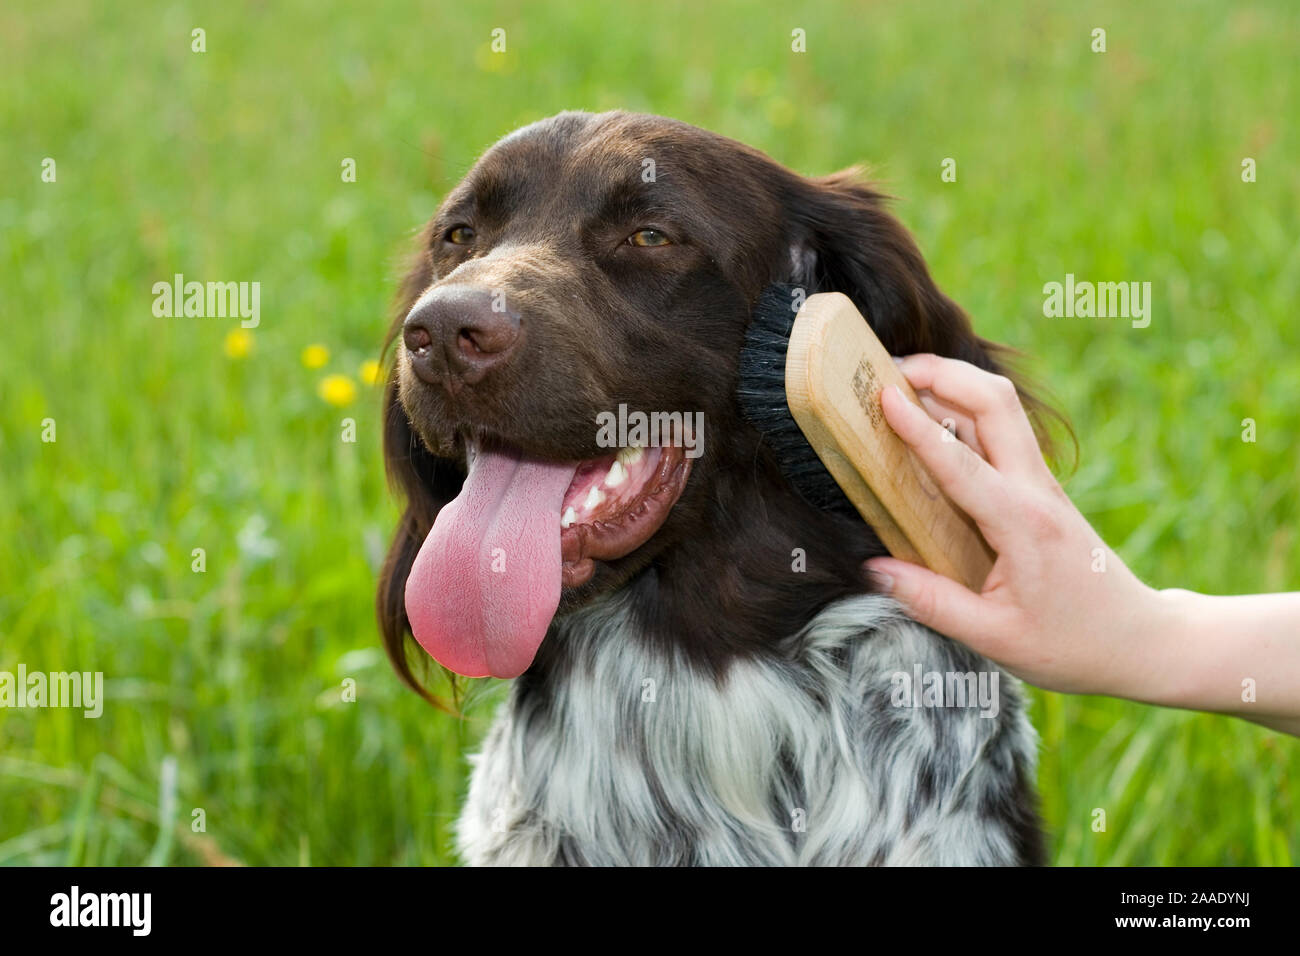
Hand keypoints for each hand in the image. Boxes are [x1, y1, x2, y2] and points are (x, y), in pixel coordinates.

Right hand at [865, 354, 1166, 697]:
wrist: (1139, 640)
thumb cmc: (1071, 645)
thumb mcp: (994, 638)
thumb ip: (930, 602)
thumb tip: (872, 570)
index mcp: (1022, 525)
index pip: (960, 462)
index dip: (916, 427)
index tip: (881, 396)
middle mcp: (1035, 491)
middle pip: (994, 401)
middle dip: (944, 373)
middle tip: (891, 371)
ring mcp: (1041, 484)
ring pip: (1002, 406)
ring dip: (956, 383)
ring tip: (904, 384)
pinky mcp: (1039, 488)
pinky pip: (1002, 431)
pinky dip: (966, 410)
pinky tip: (934, 420)